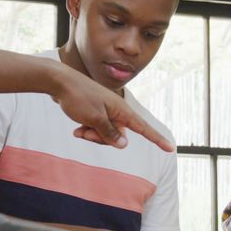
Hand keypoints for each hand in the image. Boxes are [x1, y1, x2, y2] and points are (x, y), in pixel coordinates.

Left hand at [50, 66, 173, 151]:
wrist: (59, 82)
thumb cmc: (78, 97)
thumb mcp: (94, 118)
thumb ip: (109, 133)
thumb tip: (124, 144)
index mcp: (121, 110)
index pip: (143, 128)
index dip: (157, 139)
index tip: (171, 148)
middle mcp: (116, 111)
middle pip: (117, 136)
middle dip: (101, 139)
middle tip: (86, 132)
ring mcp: (106, 112)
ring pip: (105, 134)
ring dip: (92, 135)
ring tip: (79, 129)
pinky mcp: (96, 112)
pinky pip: (96, 129)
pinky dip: (87, 130)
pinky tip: (77, 128)